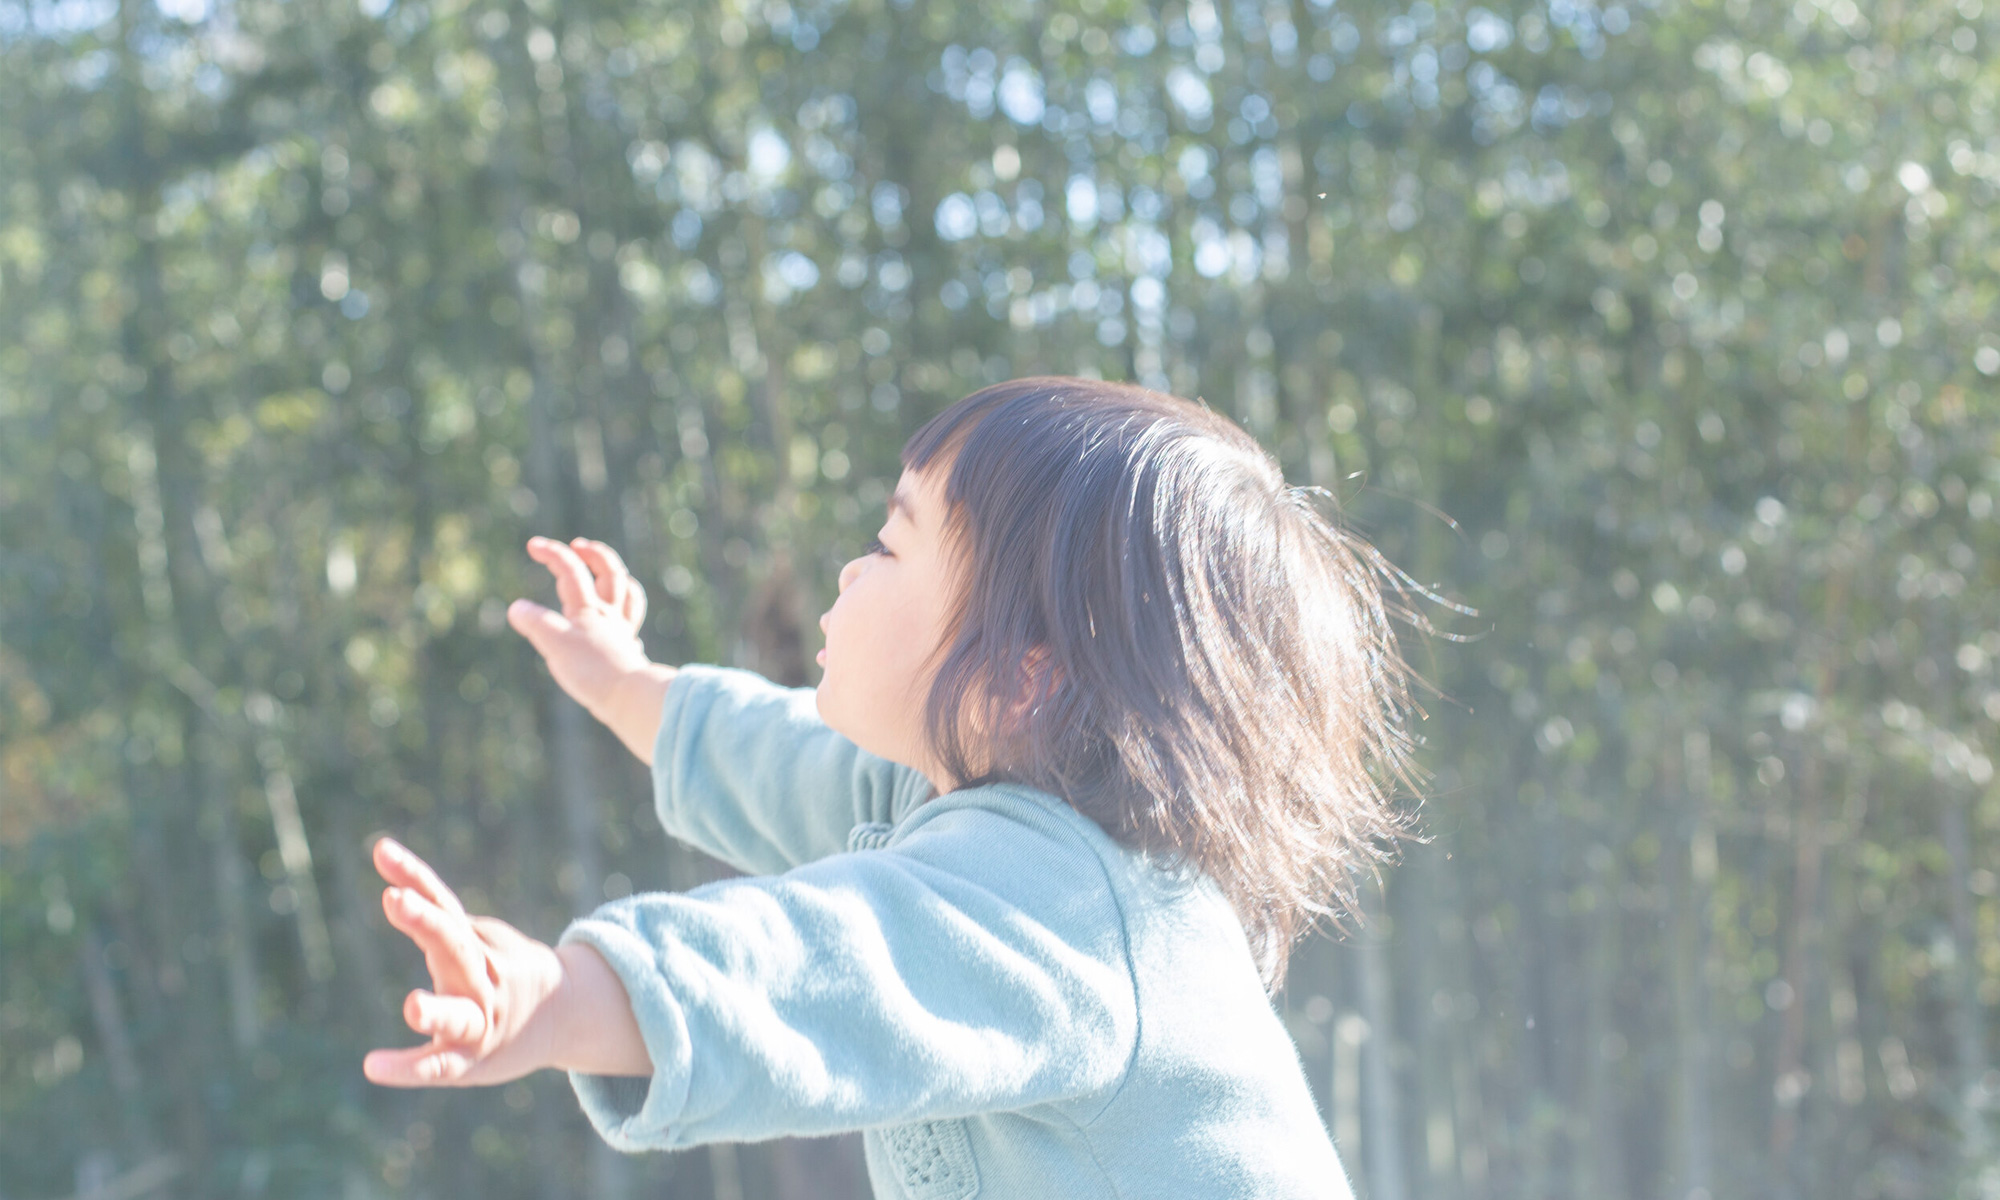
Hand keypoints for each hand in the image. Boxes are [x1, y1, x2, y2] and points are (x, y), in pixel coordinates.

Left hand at [363, 837, 652, 1084]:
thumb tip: (388, 861)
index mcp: (478, 944)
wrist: (565, 1014)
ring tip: (412, 1006)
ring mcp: (480, 1020)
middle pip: (455, 946)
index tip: (382, 853)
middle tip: (396, 899)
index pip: (443, 904)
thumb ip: (431, 905)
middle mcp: (481, 978)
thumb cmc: (503, 970)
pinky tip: (373, 1067)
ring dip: (438, 1011)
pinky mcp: (471, 1060)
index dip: (414, 878)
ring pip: (459, 1016)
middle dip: (427, 923)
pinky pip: (442, 1066)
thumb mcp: (478, 934)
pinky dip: (410, 1068)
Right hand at [508, 537, 675, 761]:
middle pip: (610, 573)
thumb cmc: (593, 671)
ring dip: (618, 579)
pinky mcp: (628, 653)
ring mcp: (622, 633)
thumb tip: (516, 608)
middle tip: (580, 546)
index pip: (571, 571)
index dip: (553, 553)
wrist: (630, 698)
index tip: (533, 545)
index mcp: (589, 609)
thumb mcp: (556, 645)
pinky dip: (627, 616)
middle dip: (595, 555)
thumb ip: (536, 624)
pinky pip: (632, 626)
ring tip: (611, 574)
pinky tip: (625, 626)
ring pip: (628, 596)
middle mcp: (610, 616)